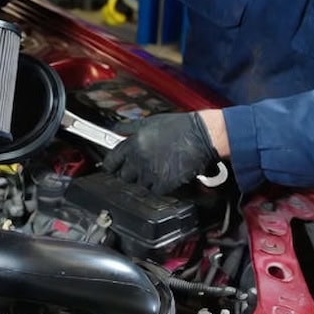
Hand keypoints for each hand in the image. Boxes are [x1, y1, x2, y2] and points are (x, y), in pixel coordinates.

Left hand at [103, 112, 219, 195]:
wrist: (202, 136)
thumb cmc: (179, 127)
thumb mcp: (149, 122)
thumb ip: (130, 128)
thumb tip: (117, 130)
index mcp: (132, 144)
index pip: (111, 162)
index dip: (112, 165)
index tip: (114, 167)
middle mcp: (138, 160)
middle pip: (124, 176)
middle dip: (131, 173)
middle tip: (141, 167)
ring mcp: (150, 174)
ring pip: (139, 185)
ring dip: (146, 180)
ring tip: (158, 169)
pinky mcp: (164, 184)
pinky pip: (155, 191)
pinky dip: (160, 186)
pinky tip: (166, 176)